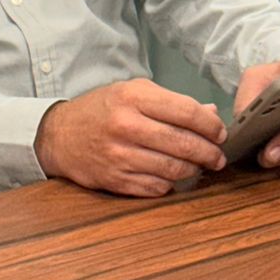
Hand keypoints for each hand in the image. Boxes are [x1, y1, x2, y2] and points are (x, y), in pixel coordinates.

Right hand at [35, 78, 226, 197]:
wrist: (60, 135)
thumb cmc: (101, 110)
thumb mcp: (133, 92)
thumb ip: (172, 102)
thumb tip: (210, 114)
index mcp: (133, 97)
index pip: (186, 111)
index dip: (211, 125)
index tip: (220, 132)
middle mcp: (126, 125)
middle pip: (184, 144)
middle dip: (209, 152)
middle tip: (218, 156)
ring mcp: (119, 155)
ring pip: (173, 169)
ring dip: (193, 170)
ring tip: (199, 166)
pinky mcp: (115, 180)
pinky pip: (156, 187)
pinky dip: (171, 183)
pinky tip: (173, 176)